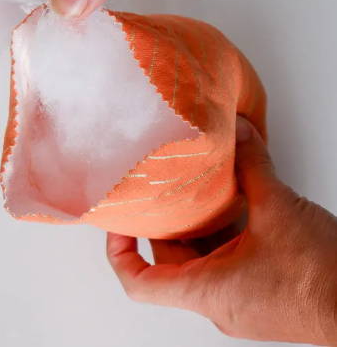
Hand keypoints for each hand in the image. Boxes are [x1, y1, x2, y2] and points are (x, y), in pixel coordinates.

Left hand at [107, 116, 336, 344]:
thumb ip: (253, 164)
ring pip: (198, 260)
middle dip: (163, 222)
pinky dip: (219, 234)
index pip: (140, 283)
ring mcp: (237, 301)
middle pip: (169, 261)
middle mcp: (216, 302)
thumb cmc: (323, 277)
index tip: (118, 223)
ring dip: (195, 224)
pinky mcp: (256, 295)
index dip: (120, 253)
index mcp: (207, 290)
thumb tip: (238, 131)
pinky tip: (230, 206)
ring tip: (194, 189)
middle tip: (160, 188)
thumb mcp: (280, 209)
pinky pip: (223, 263)